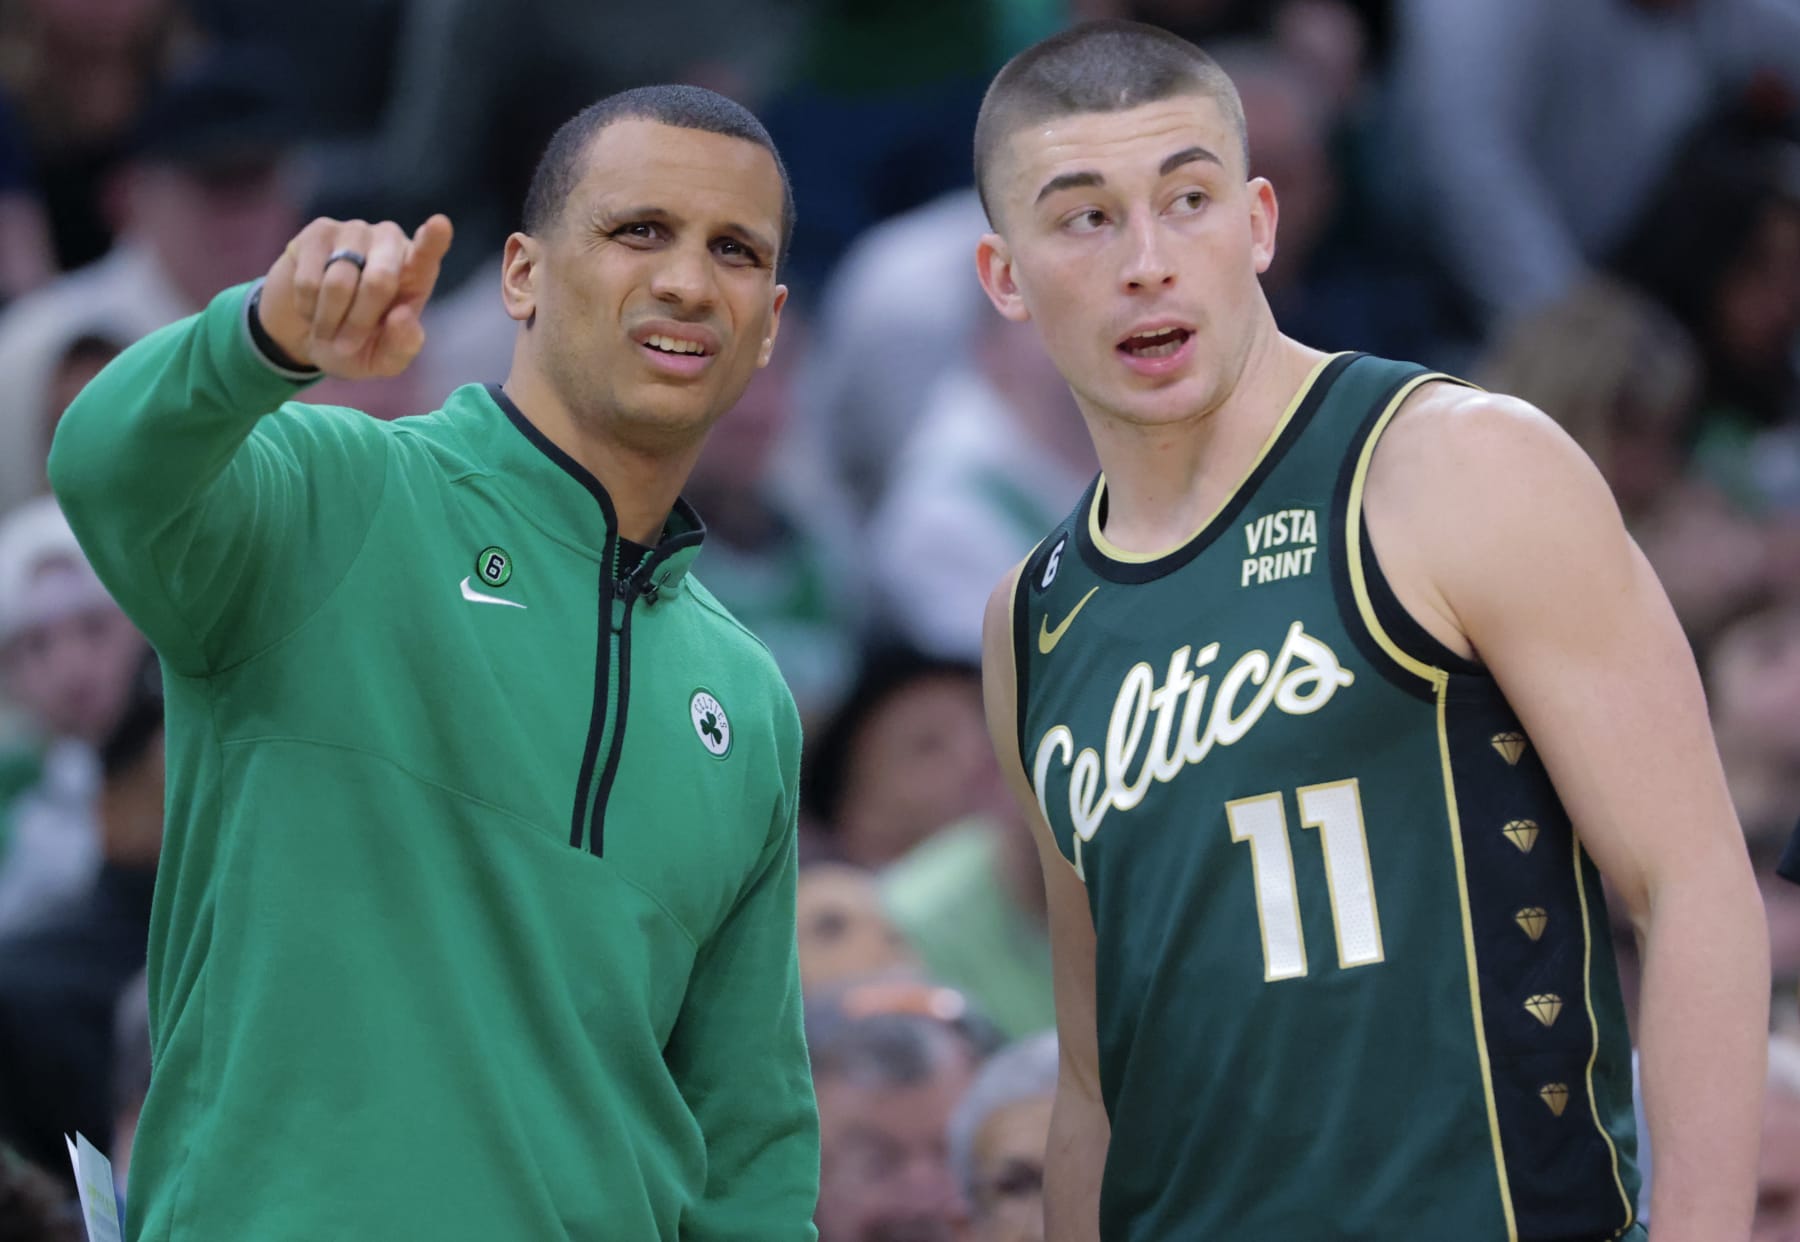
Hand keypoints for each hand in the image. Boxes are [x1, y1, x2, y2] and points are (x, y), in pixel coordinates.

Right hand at [258, 214, 453, 379]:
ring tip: (327, 329)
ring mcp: (354, 232)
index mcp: (416, 273)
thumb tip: (403, 317)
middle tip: (345, 346)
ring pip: (339, 283)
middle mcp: (390, 243)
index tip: (439, 225)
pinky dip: (309, 308)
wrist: (304, 332)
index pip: (428, 252)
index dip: (433, 240)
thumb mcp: (382, 359)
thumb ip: (401, 346)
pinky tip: (310, 308)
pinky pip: (309, 280)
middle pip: (379, 281)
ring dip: (329, 320)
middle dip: (359, 323)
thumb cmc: (354, 343)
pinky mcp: (318, 233)